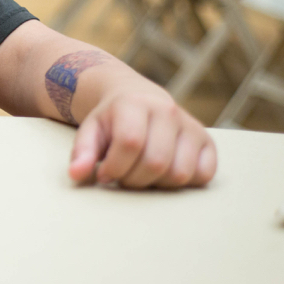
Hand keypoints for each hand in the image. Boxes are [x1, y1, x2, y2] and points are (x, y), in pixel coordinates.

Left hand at [67, 85, 215, 188]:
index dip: (115, 167)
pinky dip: (185, 182)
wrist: (138, 98)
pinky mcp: (207, 141)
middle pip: (156, 162)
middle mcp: (167, 111)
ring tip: (142, 173)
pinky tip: (165, 173)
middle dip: (134, 179)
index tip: (104, 174)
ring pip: (180, 173)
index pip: (130, 143)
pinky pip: (204, 174)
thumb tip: (76, 174)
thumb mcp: (91, 130)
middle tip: (123, 176)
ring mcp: (191, 125)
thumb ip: (82, 151)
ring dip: (158, 184)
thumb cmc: (112, 120)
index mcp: (135, 103)